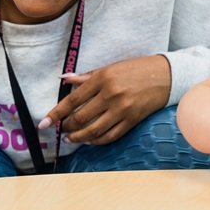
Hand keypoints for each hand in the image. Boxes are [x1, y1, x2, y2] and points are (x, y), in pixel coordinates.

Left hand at [38, 54, 169, 144]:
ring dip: (78, 137)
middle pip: (81, 117)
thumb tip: (65, 79)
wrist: (165, 75)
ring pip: (93, 130)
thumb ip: (86, 76)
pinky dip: (96, 141)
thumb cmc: (135, 69)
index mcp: (102, 78)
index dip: (56, 113)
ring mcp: (122, 109)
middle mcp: (111, 94)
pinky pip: (110, 136)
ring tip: (71, 138)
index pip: (73, 100)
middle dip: (67, 127)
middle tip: (61, 129)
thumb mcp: (109, 68)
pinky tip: (89, 140)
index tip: (45, 122)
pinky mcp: (132, 120)